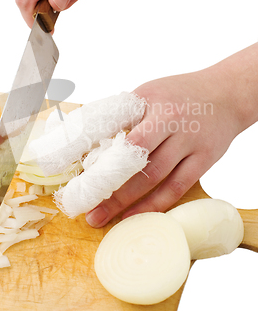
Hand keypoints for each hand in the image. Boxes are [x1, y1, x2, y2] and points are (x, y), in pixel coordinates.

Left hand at [85, 65, 244, 226]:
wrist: (226, 94)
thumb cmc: (180, 93)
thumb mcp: (148, 93)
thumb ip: (125, 116)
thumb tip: (92, 142)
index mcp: (154, 106)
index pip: (125, 138)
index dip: (103, 162)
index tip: (82, 179)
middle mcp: (173, 124)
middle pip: (137, 162)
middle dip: (110, 188)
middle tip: (88, 208)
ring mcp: (190, 144)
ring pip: (156, 179)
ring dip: (128, 202)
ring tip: (104, 217)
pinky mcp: (203, 160)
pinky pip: (177, 187)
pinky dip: (156, 204)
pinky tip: (136, 215)